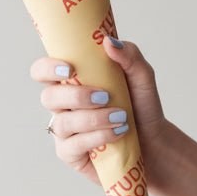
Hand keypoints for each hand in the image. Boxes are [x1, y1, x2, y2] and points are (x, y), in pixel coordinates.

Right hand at [30, 38, 169, 184]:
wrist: (155, 141)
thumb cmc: (142, 106)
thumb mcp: (142, 76)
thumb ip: (129, 55)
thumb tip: (107, 41)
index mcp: (71, 81)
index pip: (42, 71)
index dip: (47, 68)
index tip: (70, 68)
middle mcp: (63, 105)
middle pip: (48, 97)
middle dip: (76, 96)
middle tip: (105, 97)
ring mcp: (64, 131)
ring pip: (62, 123)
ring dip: (93, 119)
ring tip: (120, 117)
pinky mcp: (70, 154)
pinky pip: (72, 146)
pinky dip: (96, 137)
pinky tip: (117, 133)